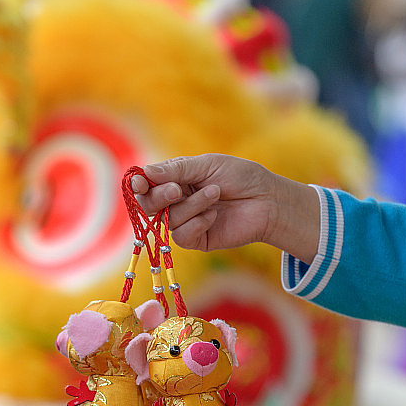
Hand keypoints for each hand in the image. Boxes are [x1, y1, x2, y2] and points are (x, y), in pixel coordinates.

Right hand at [131, 153, 318, 262]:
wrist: (267, 200)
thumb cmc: (240, 177)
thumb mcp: (206, 165)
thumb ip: (174, 171)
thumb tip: (142, 173)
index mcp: (175, 180)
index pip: (146, 185)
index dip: (138, 185)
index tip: (139, 182)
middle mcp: (176, 201)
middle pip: (148, 206)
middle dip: (160, 197)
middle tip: (178, 189)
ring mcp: (186, 222)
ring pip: (168, 220)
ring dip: (192, 205)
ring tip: (216, 194)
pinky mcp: (198, 240)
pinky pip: (182, 236)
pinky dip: (198, 223)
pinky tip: (214, 216)